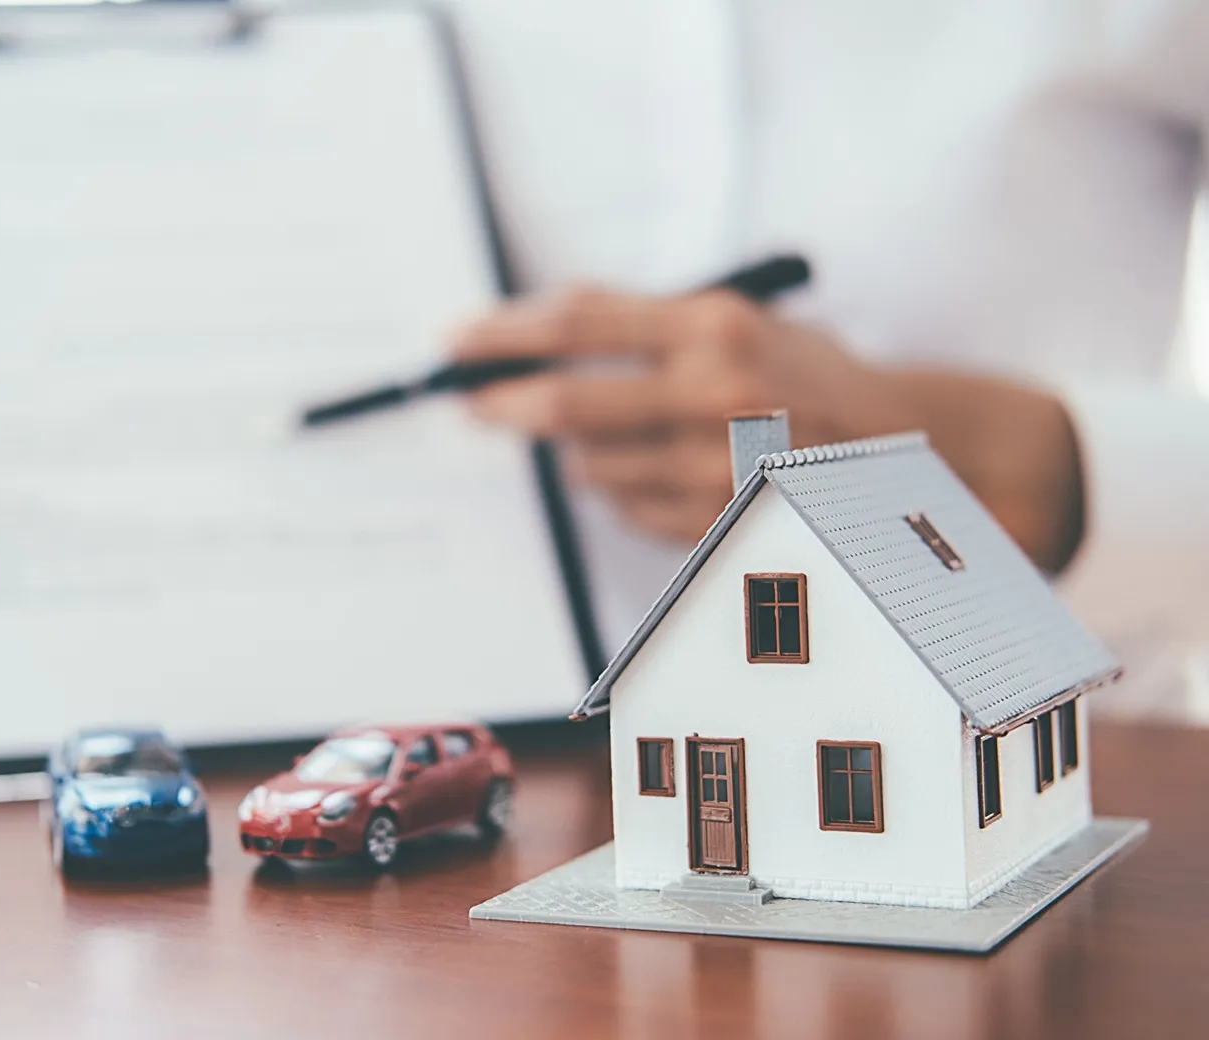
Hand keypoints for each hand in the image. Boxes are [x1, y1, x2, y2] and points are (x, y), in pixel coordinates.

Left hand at [453, 286, 1084, 572]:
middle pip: (567, 404)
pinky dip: (630, 496)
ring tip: (635, 439)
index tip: (455, 341)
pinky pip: (630, 514)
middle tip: (473, 404)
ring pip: (593, 470)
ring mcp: (718, 469)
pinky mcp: (721, 529)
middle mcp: (716, 395)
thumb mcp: (740, 323)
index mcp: (717, 327)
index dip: (503, 332)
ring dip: (587, 457)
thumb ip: (648, 321)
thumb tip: (541, 327)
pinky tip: (673, 477)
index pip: (579, 322)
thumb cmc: (811, 378)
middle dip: (505, 405)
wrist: (908, 452)